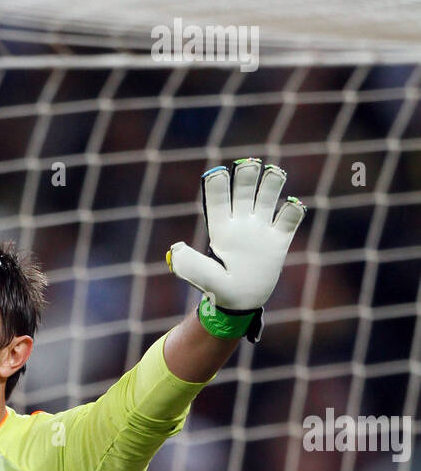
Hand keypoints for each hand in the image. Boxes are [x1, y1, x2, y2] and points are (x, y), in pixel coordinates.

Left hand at [167, 158, 305, 341]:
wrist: (241, 304)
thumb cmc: (219, 291)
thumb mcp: (205, 280)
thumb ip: (191, 265)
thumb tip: (175, 248)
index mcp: (220, 228)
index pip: (217, 198)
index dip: (217, 183)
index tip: (218, 174)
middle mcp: (240, 223)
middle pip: (244, 188)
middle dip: (247, 174)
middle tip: (250, 166)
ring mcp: (261, 229)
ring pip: (268, 195)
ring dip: (272, 182)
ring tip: (274, 175)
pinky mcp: (279, 240)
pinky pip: (290, 218)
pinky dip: (294, 210)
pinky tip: (292, 208)